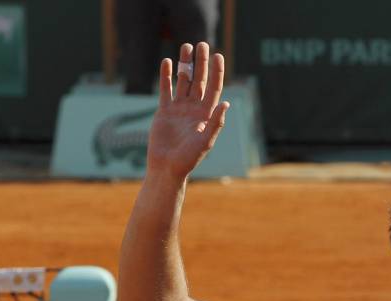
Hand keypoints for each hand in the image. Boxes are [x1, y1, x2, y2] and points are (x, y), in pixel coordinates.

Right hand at [146, 42, 229, 180]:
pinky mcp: (164, 111)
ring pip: (183, 81)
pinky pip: (166, 90)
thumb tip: (226, 102)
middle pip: (199, 80)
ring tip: (185, 46)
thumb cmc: (189, 158)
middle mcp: (194, 109)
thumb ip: (215, 122)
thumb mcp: (206, 141)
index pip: (214, 88)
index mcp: (207, 114)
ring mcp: (179, 109)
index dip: (216, 72)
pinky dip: (166, 76)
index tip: (218, 55)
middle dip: (201, 62)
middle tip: (202, 43)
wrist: (167, 167)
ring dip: (184, 65)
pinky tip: (166, 62)